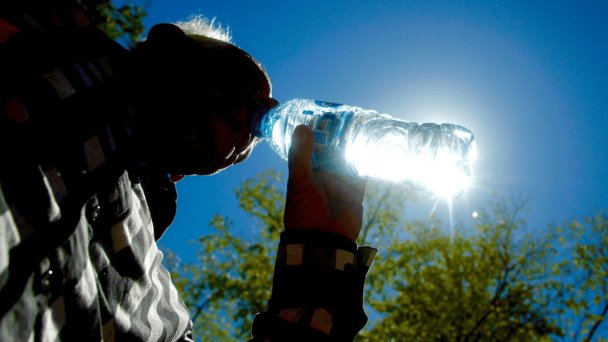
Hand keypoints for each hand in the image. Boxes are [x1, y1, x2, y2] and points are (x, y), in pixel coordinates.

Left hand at [284, 125, 366, 239]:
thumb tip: (302, 126)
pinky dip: (368, 161)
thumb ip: (301, 156)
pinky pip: (363, 173)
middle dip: (340, 135)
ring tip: (364, 125)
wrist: (323, 241)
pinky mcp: (355, 191)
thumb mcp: (300, 182)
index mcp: (306, 171)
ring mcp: (340, 182)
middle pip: (333, 150)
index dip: (319, 131)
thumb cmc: (305, 212)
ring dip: (355, 146)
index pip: (313, 145)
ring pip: (349, 158)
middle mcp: (323, 174)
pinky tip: (375, 147)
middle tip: (349, 114)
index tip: (325, 112)